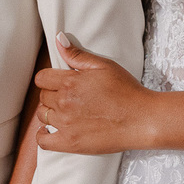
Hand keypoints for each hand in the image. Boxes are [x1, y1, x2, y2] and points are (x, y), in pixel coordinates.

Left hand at [35, 33, 153, 154]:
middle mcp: (64, 103)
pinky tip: (51, 130)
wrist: (141, 119)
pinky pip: (43, 141)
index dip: (49, 78)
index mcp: (70, 82)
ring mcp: (66, 124)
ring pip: (42, 116)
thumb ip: (78, 54)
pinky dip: (43, 135)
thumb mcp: (104, 65)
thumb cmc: (126, 90)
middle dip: (52, 94)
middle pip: (43, 96)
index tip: (58, 81)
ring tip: (65, 111)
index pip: (42, 78)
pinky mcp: (70, 143)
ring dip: (50, 112)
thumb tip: (59, 39)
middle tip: (69, 96)